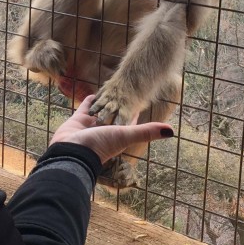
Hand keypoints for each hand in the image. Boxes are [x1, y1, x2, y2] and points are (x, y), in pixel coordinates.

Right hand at [50, 95, 172, 164]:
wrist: (71, 152)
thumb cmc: (100, 145)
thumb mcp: (125, 136)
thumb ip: (147, 132)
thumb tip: (171, 131)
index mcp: (118, 134)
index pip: (129, 121)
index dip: (134, 112)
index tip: (140, 102)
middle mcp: (105, 130)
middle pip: (114, 115)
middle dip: (118, 106)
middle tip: (124, 93)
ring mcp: (91, 125)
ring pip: (100, 110)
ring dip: (104, 103)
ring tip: (108, 92)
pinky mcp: (78, 120)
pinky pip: (86, 108)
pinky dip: (90, 102)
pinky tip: (92, 95)